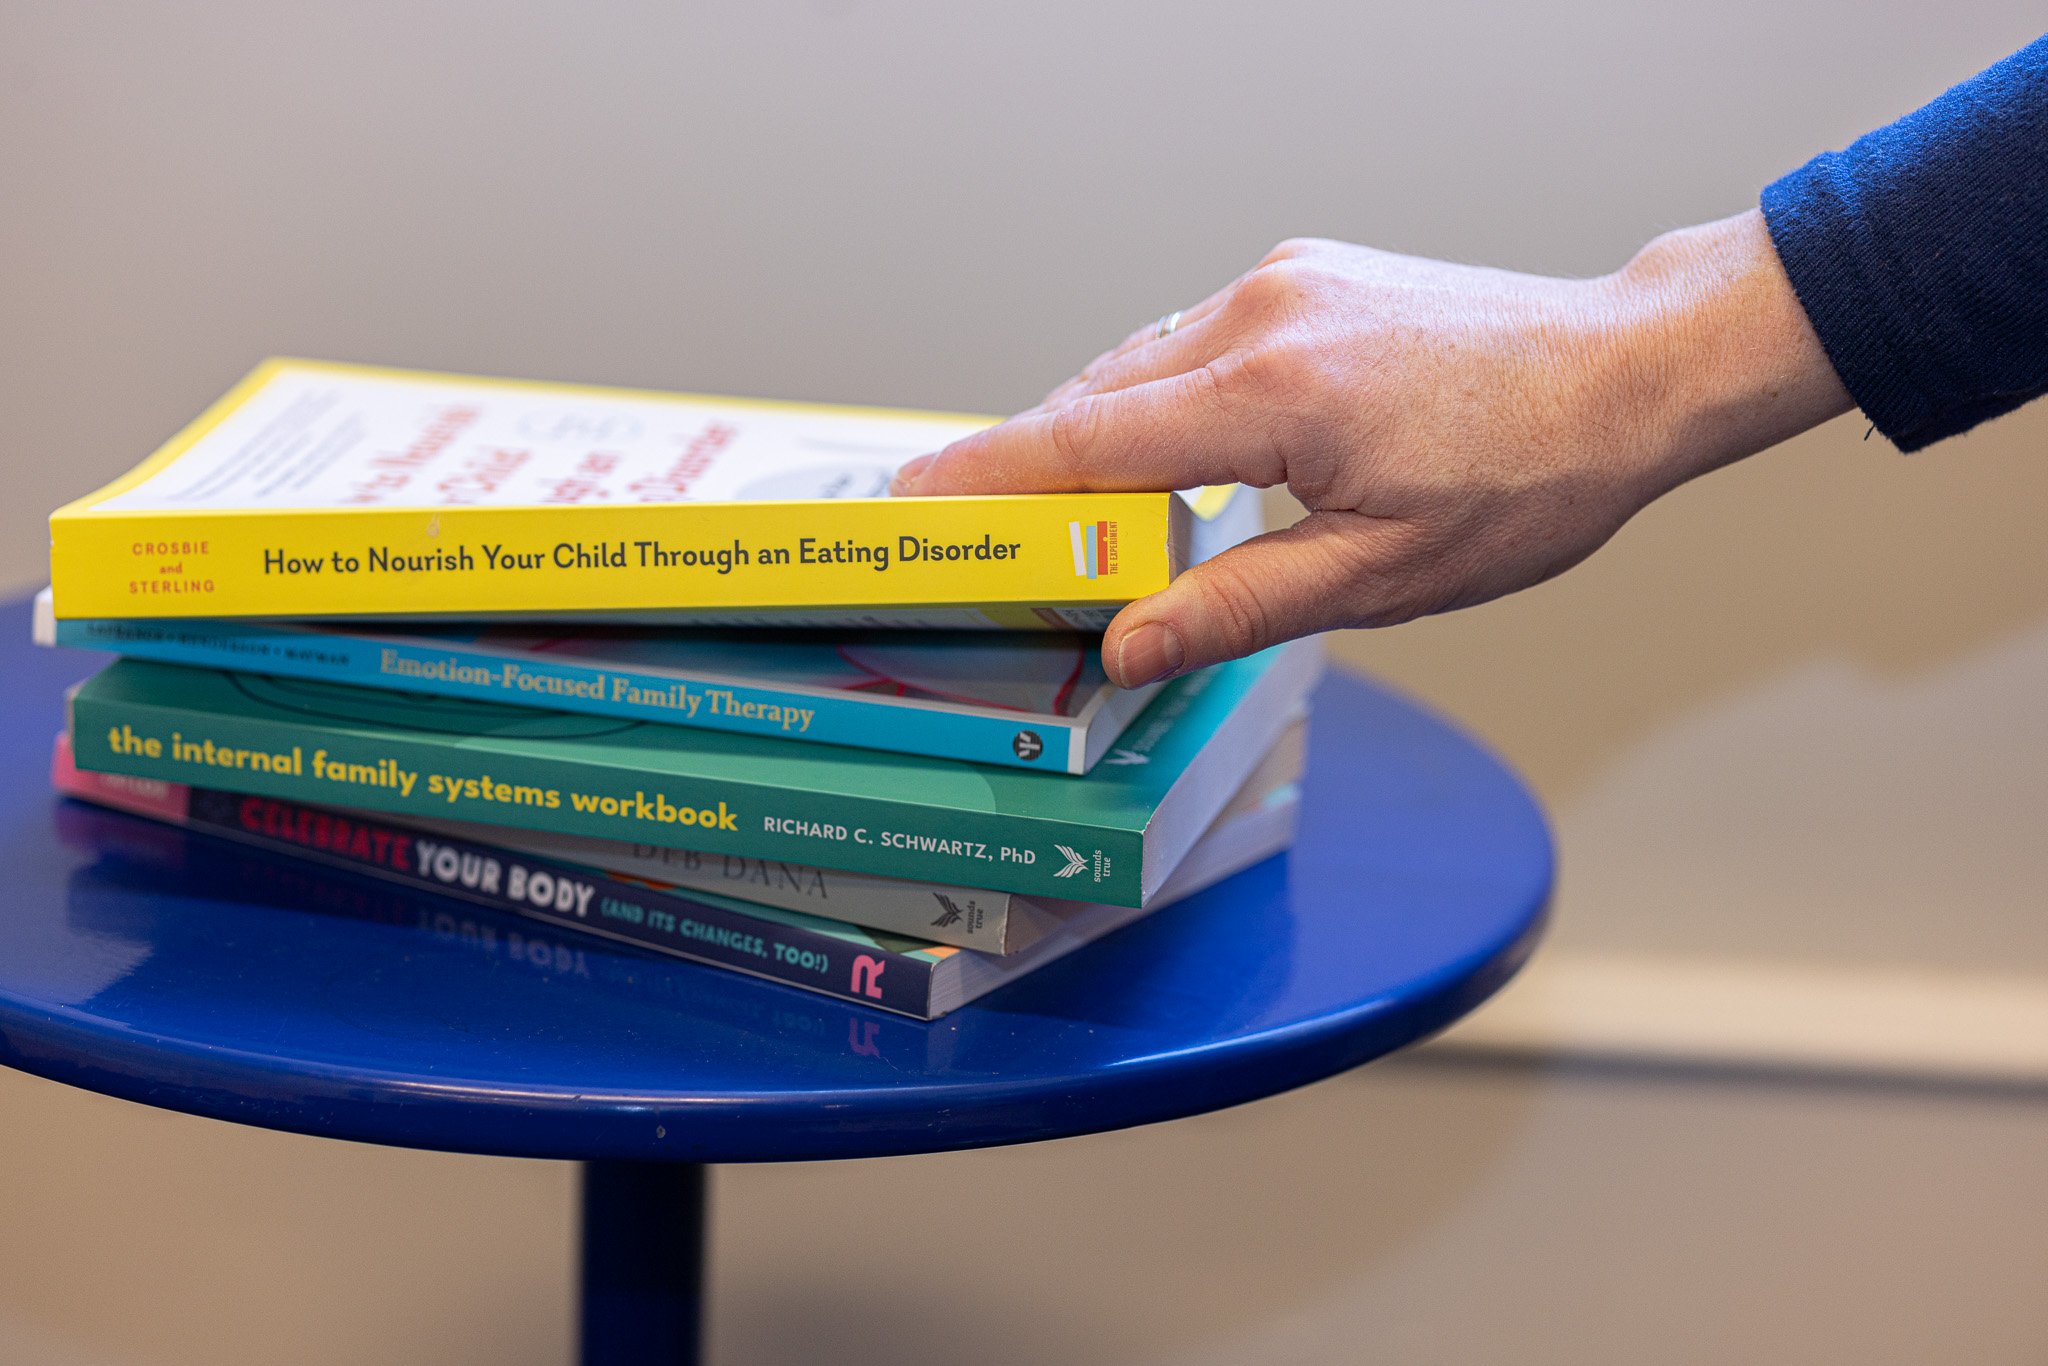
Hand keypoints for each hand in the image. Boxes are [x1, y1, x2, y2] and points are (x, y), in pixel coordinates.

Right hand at [892, 211, 1850, 687]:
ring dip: (1089, 433)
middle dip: (1024, 466)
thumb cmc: (1529, 480)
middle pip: (1095, 397)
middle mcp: (1261, 312)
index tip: (910, 502)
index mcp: (1275, 392)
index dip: (989, 478)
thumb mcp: (1383, 574)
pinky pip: (1186, 339)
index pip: (1087, 441)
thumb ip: (1238, 606)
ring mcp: (1282, 281)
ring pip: (1136, 363)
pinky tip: (1153, 450)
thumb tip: (1126, 643)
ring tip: (1060, 513)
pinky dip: (1149, 398)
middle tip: (969, 533)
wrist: (1626, 372)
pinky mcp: (1303, 275)